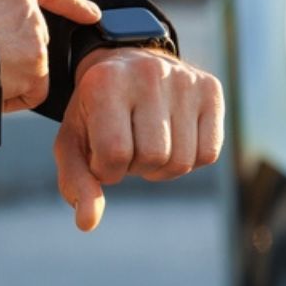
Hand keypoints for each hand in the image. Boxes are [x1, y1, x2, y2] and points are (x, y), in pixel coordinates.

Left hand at [52, 47, 223, 230]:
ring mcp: (185, 79)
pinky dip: (190, 160)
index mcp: (106, 83)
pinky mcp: (211, 89)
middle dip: (137, 167)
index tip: (101, 155)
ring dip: (162, 168)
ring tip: (149, 145)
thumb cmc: (96, 109)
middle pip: (154, 157)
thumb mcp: (74, 140)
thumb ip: (77, 180)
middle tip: (129, 148)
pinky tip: (174, 141)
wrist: (128, 62)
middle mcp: (149, 74)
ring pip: (182, 161)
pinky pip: (209, 153)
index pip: (115, 154)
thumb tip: (87, 223)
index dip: (107, 170)